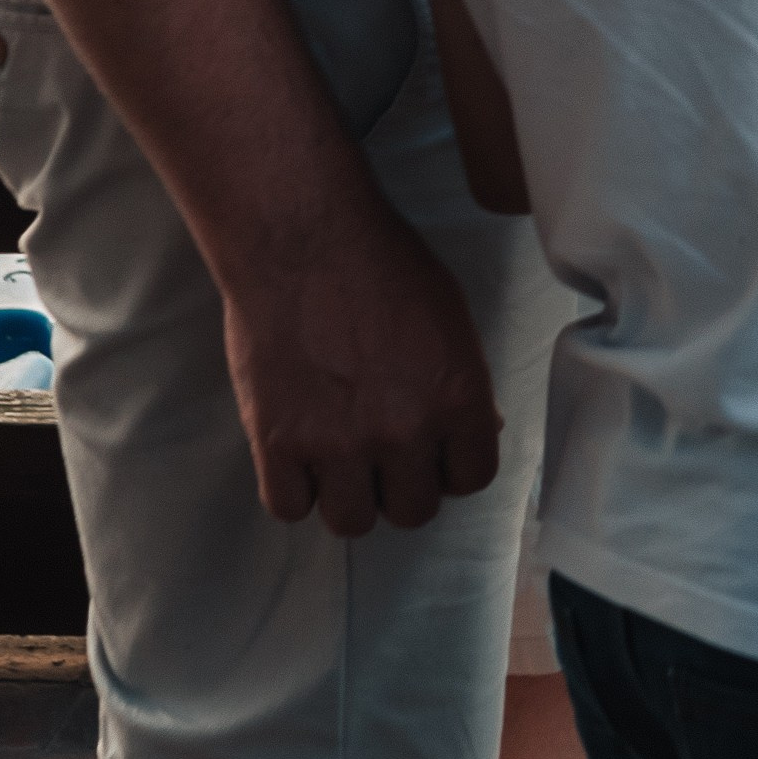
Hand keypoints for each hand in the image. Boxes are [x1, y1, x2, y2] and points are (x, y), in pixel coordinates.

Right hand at [221, 197, 501, 537]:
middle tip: (380, 453)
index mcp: (457, 398)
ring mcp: (339, 442)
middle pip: (413, 511)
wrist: (302, 237)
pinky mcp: (279, 443)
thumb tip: (478, 429)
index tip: (433, 456)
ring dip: (347, 494)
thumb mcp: (448, 314)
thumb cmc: (379, 261)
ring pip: (353, 521)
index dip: (450, 468)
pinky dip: (292, 487)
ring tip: (337, 456)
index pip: (472, 478)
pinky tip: (296, 453)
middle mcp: (404, 431)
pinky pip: (289, 507)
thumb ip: (464, 381)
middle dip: (400, 485)